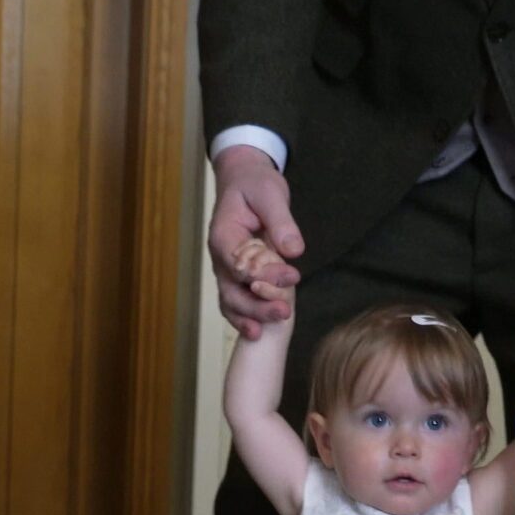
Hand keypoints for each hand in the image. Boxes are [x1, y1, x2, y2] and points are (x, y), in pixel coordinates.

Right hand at [208, 147, 303, 339]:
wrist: (243, 181)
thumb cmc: (254, 184)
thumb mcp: (269, 194)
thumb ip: (281, 222)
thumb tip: (294, 250)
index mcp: (223, 236)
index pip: (240, 263)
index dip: (265, 274)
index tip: (292, 277)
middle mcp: (220, 258)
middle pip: (232, 290)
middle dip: (258, 304)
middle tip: (285, 311)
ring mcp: (225, 271)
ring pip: (232, 301)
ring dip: (253, 315)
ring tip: (276, 324)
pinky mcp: (236, 277)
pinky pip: (236, 302)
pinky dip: (245, 318)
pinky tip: (260, 333)